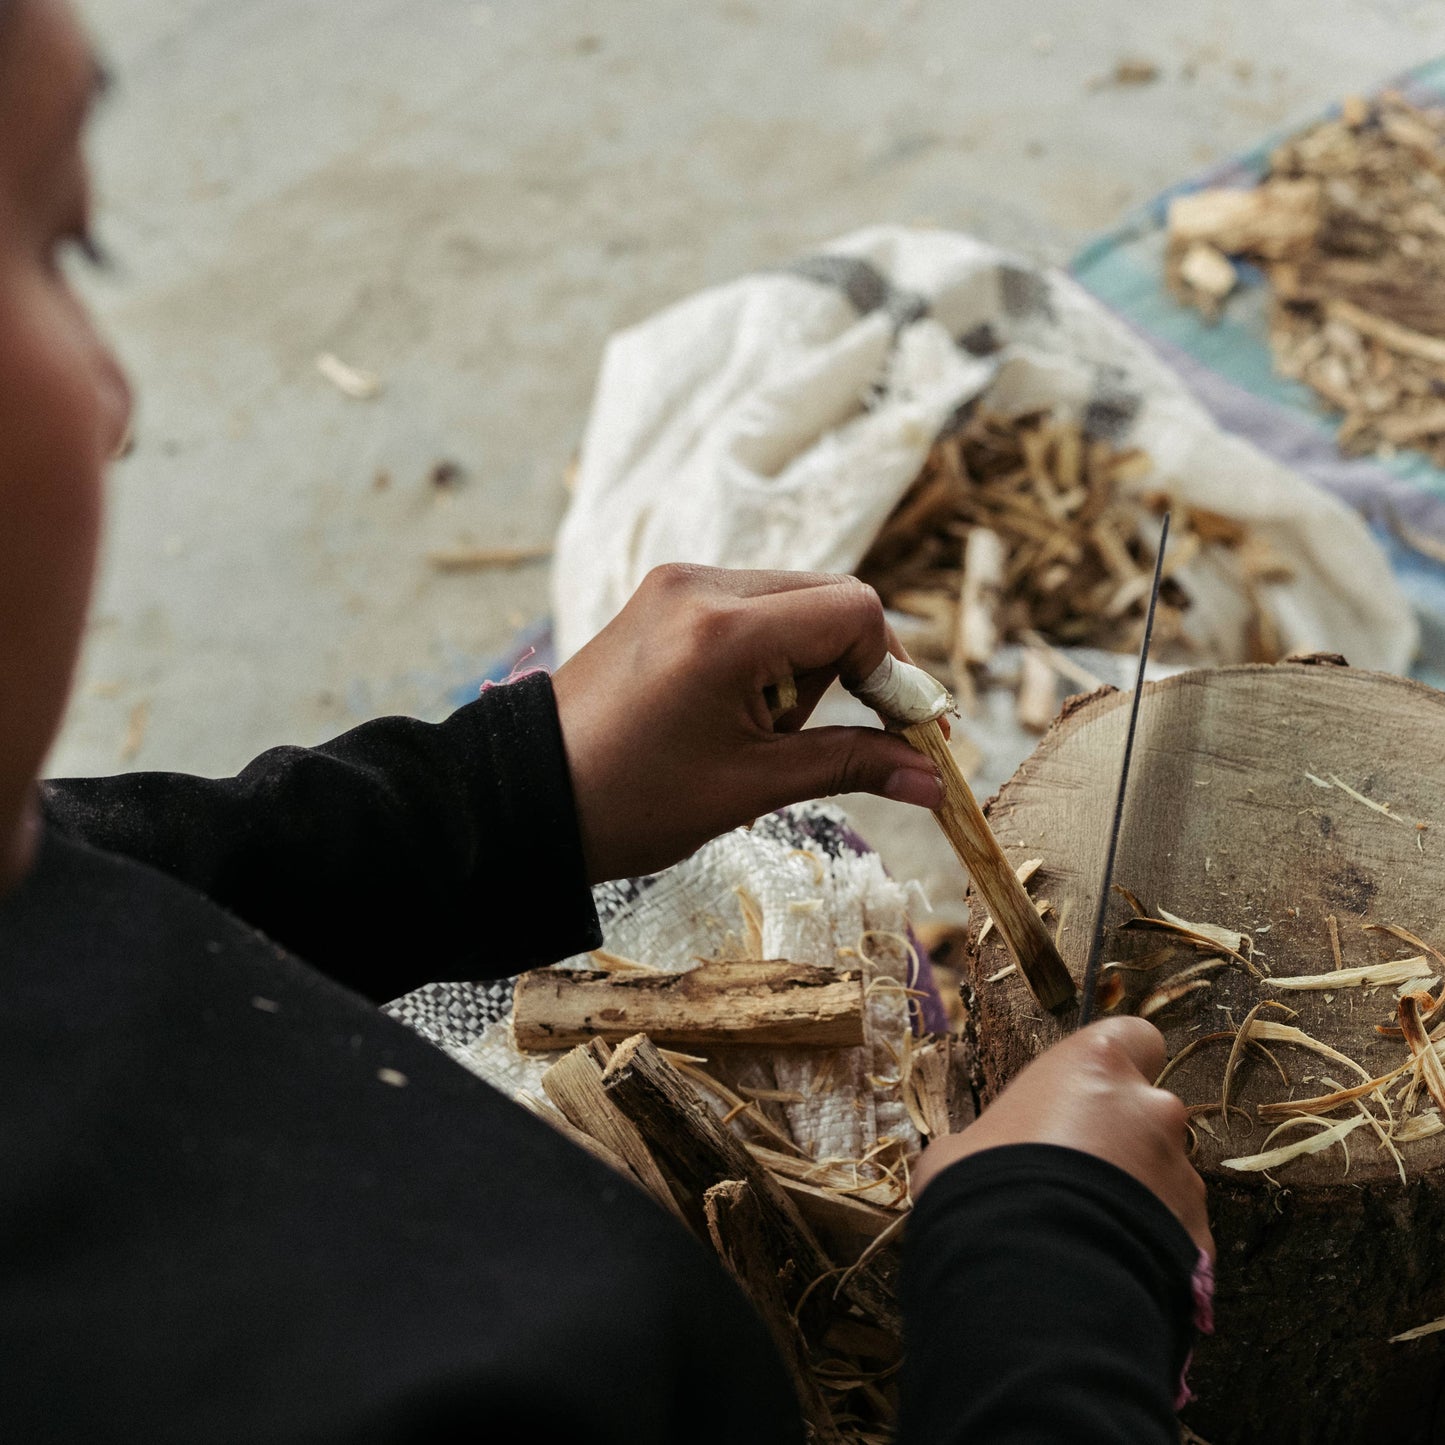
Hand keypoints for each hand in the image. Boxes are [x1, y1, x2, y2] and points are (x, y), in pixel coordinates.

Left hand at [550, 564, 943, 882]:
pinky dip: (769, 653)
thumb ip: (849, 765)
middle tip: (838, 736)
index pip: (854, 612)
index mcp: (723, 629)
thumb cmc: (631, 803)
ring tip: (760, 731)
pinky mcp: (664, 596)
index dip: (891, 672)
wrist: (530, 799)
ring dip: (807, 662)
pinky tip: (738, 708)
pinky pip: (750, 606)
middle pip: (830, 596)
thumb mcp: (751, 787)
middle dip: (852, 668)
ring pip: (793, 600)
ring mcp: (677, 583)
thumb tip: (932, 780)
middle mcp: (701, 585)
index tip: (902, 732)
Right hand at [911, 1017, 1212, 1256]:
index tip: (1090, 1090)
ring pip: (1163, 1179)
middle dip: (1121, 1142)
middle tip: (1073, 1180)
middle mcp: (1152, 1110)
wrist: (1036, 1280)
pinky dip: (1149, 1248)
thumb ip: (994, 1138)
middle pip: (1147, 1114)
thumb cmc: (987, 1187)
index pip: (1134, 1037)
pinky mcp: (1200, 1240)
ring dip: (1135, 1198)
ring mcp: (1182, 1177)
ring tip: (1086, 1236)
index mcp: (1095, 1066)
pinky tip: (1107, 1269)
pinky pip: (1174, 1235)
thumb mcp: (961, 1148)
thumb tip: (971, 1158)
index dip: (1117, 1063)